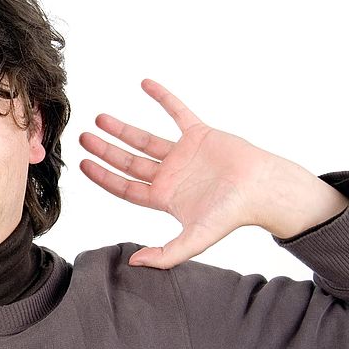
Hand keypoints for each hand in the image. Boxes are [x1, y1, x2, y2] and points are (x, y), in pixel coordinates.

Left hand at [78, 79, 318, 268]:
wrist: (265, 190)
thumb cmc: (233, 215)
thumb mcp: (196, 239)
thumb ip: (166, 255)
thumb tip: (133, 264)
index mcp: (164, 197)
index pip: (124, 186)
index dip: (103, 176)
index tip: (83, 164)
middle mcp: (169, 175)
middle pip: (128, 161)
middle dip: (105, 150)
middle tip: (83, 137)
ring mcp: (183, 154)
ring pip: (145, 139)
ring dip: (123, 129)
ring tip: (101, 118)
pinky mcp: (200, 135)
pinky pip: (177, 112)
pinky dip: (162, 98)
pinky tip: (144, 84)